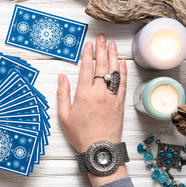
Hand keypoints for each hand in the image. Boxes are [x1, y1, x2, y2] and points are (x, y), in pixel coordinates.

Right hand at [57, 34, 127, 186]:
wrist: (100, 149)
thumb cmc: (81, 134)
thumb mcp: (64, 115)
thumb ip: (62, 93)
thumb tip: (62, 77)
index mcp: (84, 93)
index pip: (87, 67)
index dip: (88, 53)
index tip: (89, 44)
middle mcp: (99, 92)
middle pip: (102, 65)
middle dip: (102, 49)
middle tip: (102, 37)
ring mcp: (111, 96)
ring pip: (114, 71)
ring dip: (113, 56)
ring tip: (112, 44)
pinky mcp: (120, 103)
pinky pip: (123, 83)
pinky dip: (123, 71)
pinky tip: (123, 63)